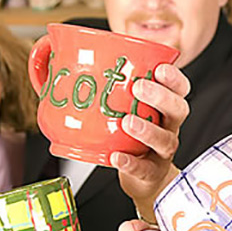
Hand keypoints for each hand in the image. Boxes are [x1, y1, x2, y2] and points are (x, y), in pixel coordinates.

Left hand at [112, 64, 190, 209]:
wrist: (142, 178)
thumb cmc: (130, 136)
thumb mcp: (121, 107)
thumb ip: (98, 83)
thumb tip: (51, 51)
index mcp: (164, 107)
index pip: (180, 88)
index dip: (174, 78)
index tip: (160, 68)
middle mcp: (169, 127)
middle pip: (178, 110)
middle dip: (161, 96)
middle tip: (139, 87)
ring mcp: (162, 151)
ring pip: (165, 140)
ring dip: (148, 130)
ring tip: (128, 122)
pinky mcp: (151, 173)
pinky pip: (144, 168)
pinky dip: (130, 163)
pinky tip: (117, 157)